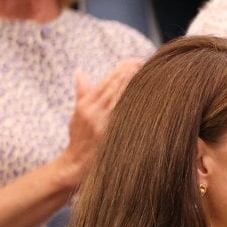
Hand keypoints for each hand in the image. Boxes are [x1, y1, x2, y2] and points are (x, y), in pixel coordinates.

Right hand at [56, 58, 142, 186]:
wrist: (76, 165)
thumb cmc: (79, 139)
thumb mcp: (77, 114)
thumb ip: (82, 93)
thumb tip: (80, 72)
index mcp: (86, 105)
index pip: (107, 82)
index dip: (122, 69)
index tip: (135, 61)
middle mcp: (95, 112)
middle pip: (116, 88)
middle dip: (130, 74)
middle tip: (145, 63)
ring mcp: (104, 124)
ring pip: (122, 100)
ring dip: (135, 88)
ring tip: (150, 77)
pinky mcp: (112, 136)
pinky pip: (127, 118)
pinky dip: (136, 108)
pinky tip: (148, 101)